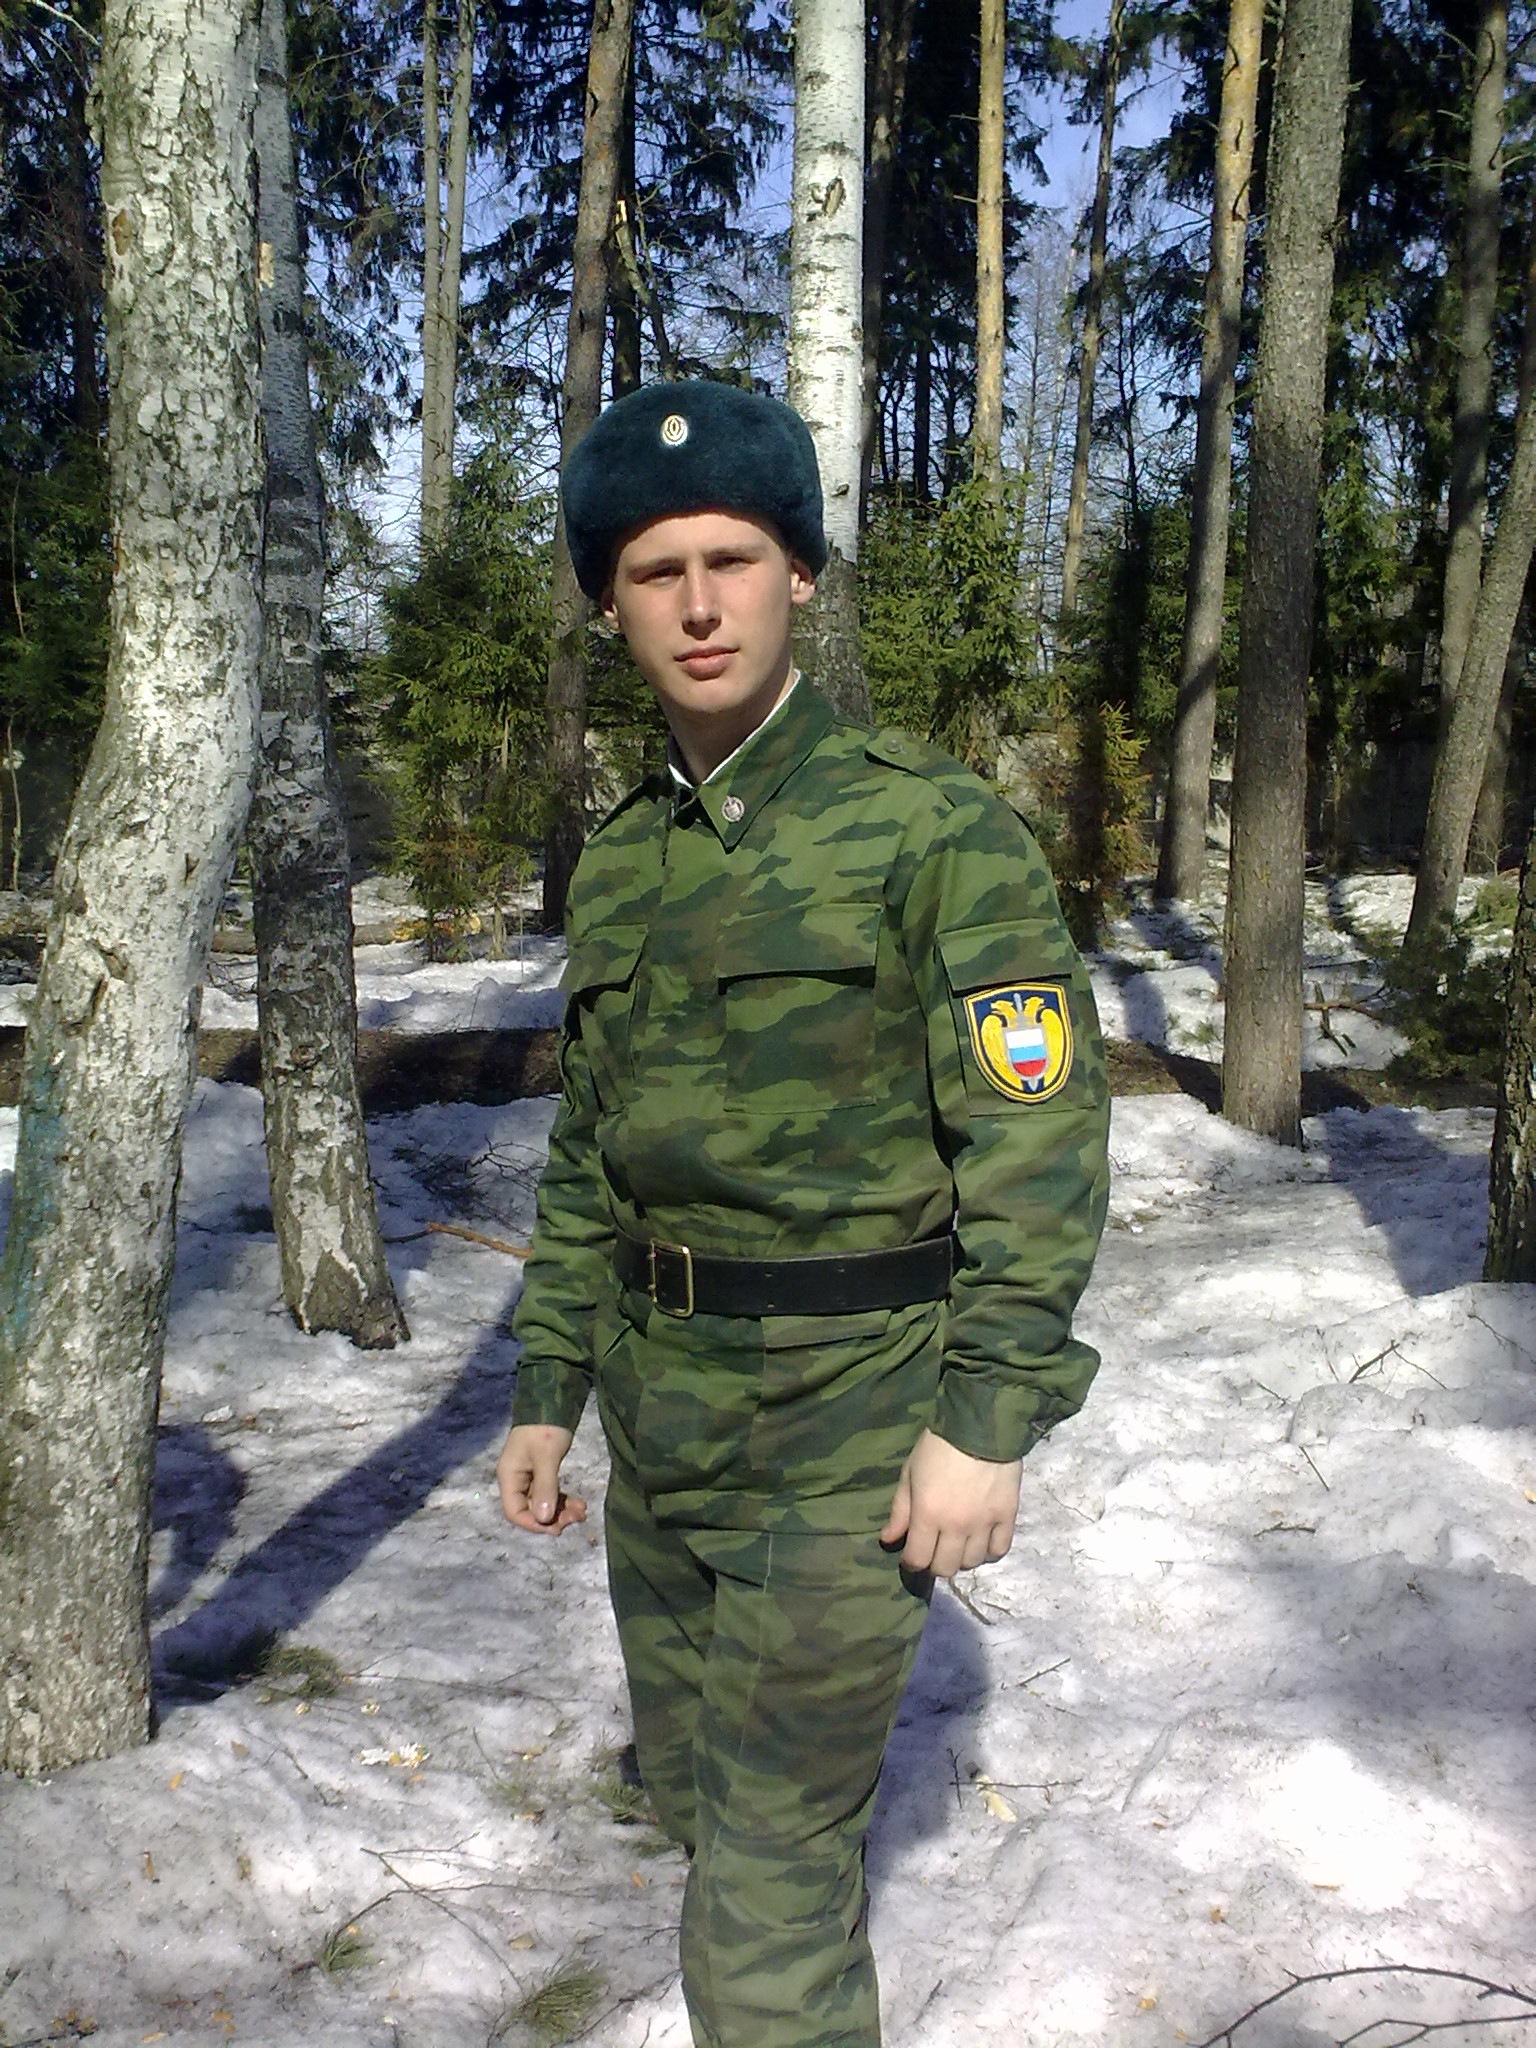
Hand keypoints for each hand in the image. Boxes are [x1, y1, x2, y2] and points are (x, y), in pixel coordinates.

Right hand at [497, 1424, 587, 1535]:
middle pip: (530, 1510)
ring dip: (561, 1510)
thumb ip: (544, 1488)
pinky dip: (563, 1500)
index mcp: (509, 1477)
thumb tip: (544, 1519)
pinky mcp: (541, 1472)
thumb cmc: (546, 1429)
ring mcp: (528, 1476)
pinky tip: (578, 1502)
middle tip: (577, 1517)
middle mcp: (516, 1480)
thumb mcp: (547, 1457)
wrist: (552, 1402)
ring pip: (542, 1503)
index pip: (515, 1512)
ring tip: (582, 1510)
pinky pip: (549, 1493)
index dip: (534, 1524)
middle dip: (553, 1517)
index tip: (557, 1527)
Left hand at [880, 1429, 1020, 1577]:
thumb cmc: (938, 1447)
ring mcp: (984, 1523)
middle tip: (935, 1547)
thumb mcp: (910, 1474)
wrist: (979, 1425)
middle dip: (935, 1562)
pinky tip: (982, 1539)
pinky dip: (990, 1550)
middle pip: (946, 1567)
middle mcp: (956, 1526)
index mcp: (928, 1515)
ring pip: (972, 1562)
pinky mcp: (1007, 1516)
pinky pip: (1000, 1549)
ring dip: (962, 1557)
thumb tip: (888, 1540)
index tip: (911, 1554)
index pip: (918, 1559)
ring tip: (958, 1542)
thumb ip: (900, 1511)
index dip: (911, 1562)